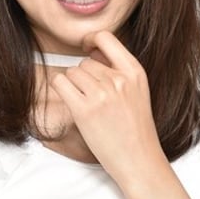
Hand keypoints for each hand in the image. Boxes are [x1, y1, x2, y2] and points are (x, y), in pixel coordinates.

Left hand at [50, 31, 167, 187]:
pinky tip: (70, 102)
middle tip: (94, 99)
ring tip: (87, 105)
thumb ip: (118, 70)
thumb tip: (90, 52)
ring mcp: (101, 94)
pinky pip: (60, 83)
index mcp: (134, 71)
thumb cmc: (136, 129)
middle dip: (84, 77)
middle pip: (84, 62)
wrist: (139, 160)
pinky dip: (60, 90)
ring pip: (72, 73)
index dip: (91, 40)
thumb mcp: (137, 91)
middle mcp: (119, 79)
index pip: (105, 37)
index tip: (87, 48)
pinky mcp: (84, 110)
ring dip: (73, 86)